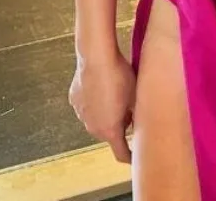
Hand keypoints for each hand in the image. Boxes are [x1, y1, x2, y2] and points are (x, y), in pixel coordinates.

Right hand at [69, 49, 135, 163]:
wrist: (96, 57)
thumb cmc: (119, 76)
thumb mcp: (136, 97)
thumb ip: (138, 116)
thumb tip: (140, 122)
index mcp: (110, 131)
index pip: (121, 153)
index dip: (130, 156)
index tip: (136, 158)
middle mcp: (93, 128)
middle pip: (109, 134)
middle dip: (120, 126)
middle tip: (130, 109)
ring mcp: (81, 114)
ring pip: (98, 119)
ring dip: (106, 113)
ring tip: (116, 93)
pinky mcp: (74, 101)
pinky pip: (88, 106)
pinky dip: (95, 101)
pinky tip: (102, 86)